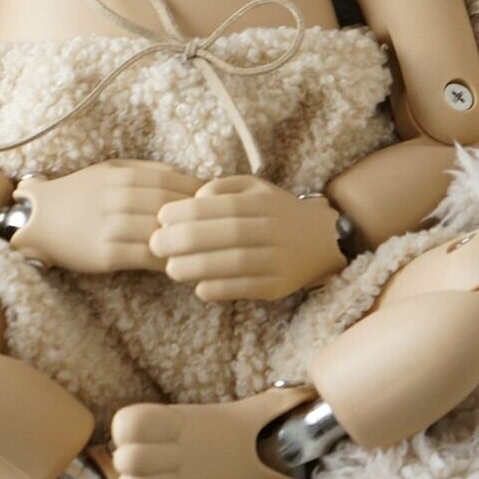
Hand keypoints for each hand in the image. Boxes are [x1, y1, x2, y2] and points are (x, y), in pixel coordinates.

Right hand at [10, 159, 199, 274]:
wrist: (40, 219)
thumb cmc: (81, 192)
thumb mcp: (111, 169)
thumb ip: (146, 170)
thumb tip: (185, 176)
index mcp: (121, 175)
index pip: (171, 182)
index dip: (197, 192)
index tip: (217, 201)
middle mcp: (116, 199)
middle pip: (169, 207)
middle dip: (197, 217)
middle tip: (219, 226)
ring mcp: (109, 227)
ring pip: (160, 233)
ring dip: (186, 241)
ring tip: (208, 247)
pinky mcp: (104, 254)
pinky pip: (145, 257)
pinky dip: (167, 260)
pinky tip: (182, 263)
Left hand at [149, 175, 346, 301]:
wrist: (322, 240)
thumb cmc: (274, 212)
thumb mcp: (253, 188)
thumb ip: (222, 188)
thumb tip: (192, 199)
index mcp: (263, 202)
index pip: (221, 205)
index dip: (187, 212)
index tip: (160, 218)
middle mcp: (274, 229)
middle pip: (226, 234)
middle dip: (185, 240)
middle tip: (155, 244)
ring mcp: (279, 259)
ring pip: (235, 264)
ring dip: (197, 267)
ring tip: (171, 268)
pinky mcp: (280, 286)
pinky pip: (247, 289)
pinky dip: (220, 289)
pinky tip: (198, 287)